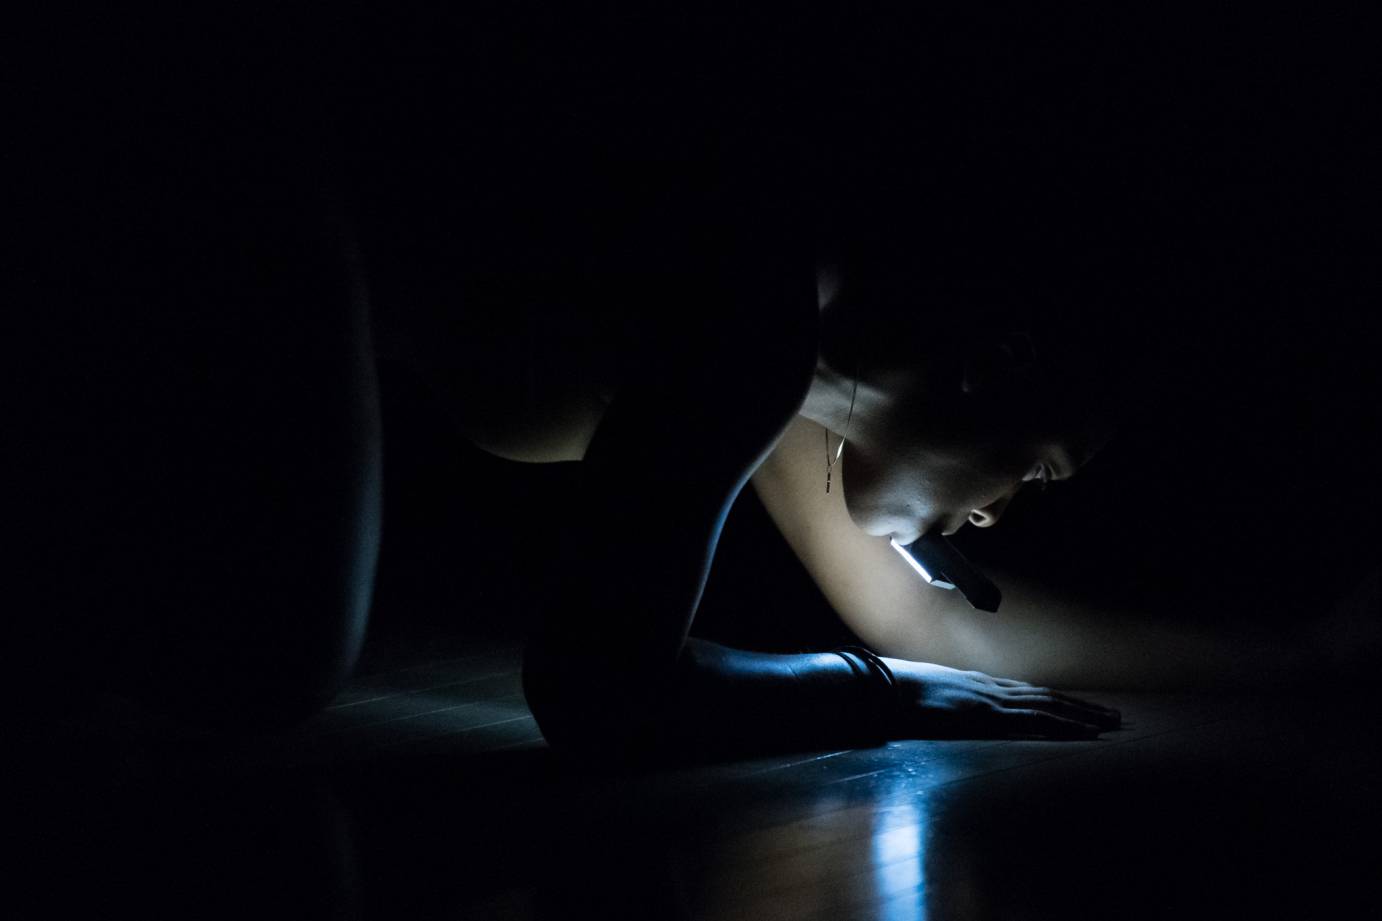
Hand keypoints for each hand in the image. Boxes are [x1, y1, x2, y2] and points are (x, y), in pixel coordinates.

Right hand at [885, 659, 1121, 739]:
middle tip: (1113, 716)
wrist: (891, 686)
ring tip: (1110, 723)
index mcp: (981, 685)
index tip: (1080, 709)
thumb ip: (946, 704)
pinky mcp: (991, 713)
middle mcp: (994, 688)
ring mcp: (994, 698)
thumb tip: (949, 712)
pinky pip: (1036, 720)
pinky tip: (1084, 732)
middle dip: (1081, 707)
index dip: (1057, 702)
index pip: (1029, 694)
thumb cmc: (904, 694)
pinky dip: (1064, 725)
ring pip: (1050, 706)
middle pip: (1048, 696)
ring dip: (1083, 715)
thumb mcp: (931, 699)